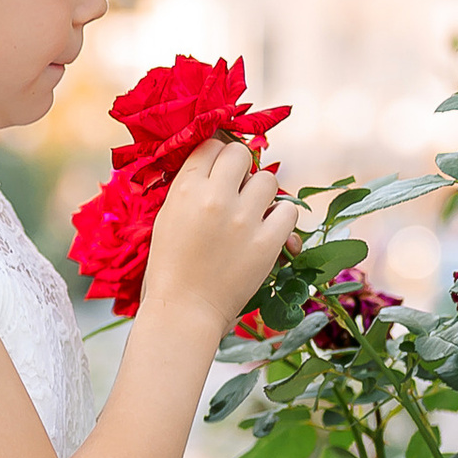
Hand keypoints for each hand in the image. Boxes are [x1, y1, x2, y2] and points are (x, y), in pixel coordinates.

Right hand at [139, 139, 297, 333]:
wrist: (184, 311)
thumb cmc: (170, 268)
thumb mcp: (168, 218)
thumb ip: (190, 189)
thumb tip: (217, 167)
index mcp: (186, 189)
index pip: (210, 146)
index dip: (217, 158)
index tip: (219, 172)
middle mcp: (215, 197)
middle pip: (241, 154)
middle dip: (241, 169)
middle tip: (237, 190)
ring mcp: (244, 220)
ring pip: (269, 180)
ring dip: (262, 194)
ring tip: (252, 213)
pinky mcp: (267, 243)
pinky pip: (289, 210)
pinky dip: (281, 218)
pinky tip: (269, 229)